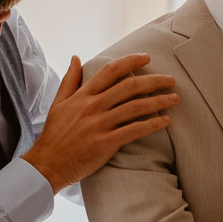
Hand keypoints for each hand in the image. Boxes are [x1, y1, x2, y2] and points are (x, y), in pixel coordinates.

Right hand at [21, 54, 177, 192]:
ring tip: (174, 99)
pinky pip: (134, 130)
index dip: (131, 61)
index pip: (110, 71)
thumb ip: (70, 80)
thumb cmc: (54, 135)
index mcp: (83, 95)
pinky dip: (152, 124)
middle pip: (129, 86)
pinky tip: (166, 121)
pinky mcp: (106, 143)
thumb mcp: (58, 103)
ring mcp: (100, 124)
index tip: (147, 58)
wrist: (48, 164)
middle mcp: (93, 106)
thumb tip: (76, 57)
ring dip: (159, 101)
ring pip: (135, 107)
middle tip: (171, 80)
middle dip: (154, 81)